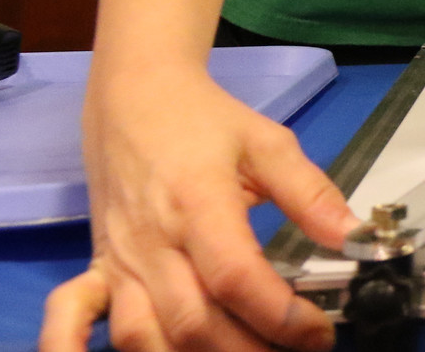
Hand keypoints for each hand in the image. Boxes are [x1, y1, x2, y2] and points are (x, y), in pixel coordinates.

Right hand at [41, 61, 357, 351]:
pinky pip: (71, 318)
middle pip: (193, 321)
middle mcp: (152, 241)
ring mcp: (118, 260)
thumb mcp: (268, 143)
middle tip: (296, 351)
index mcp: (198, 203)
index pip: (235, 277)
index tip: (318, 332)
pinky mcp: (95, 268)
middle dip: (249, 350)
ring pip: (143, 335)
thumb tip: (353, 236)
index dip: (279, 316)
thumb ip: (311, 192)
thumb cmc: (204, 121)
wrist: (136, 98)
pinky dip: (74, 349)